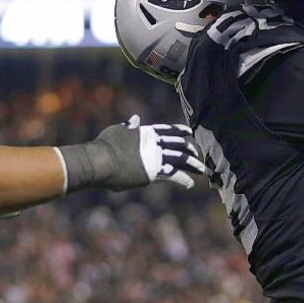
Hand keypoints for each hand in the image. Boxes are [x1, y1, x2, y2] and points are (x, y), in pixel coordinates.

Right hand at [58, 115, 207, 191]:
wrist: (101, 161)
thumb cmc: (104, 146)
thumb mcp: (117, 131)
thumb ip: (128, 126)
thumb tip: (135, 119)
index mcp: (146, 132)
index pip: (168, 129)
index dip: (180, 131)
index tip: (189, 132)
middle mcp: (155, 143)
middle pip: (179, 144)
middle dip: (190, 150)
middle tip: (198, 155)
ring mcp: (156, 157)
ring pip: (182, 159)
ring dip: (193, 165)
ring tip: (202, 170)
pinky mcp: (155, 172)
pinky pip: (175, 176)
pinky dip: (184, 180)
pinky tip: (190, 184)